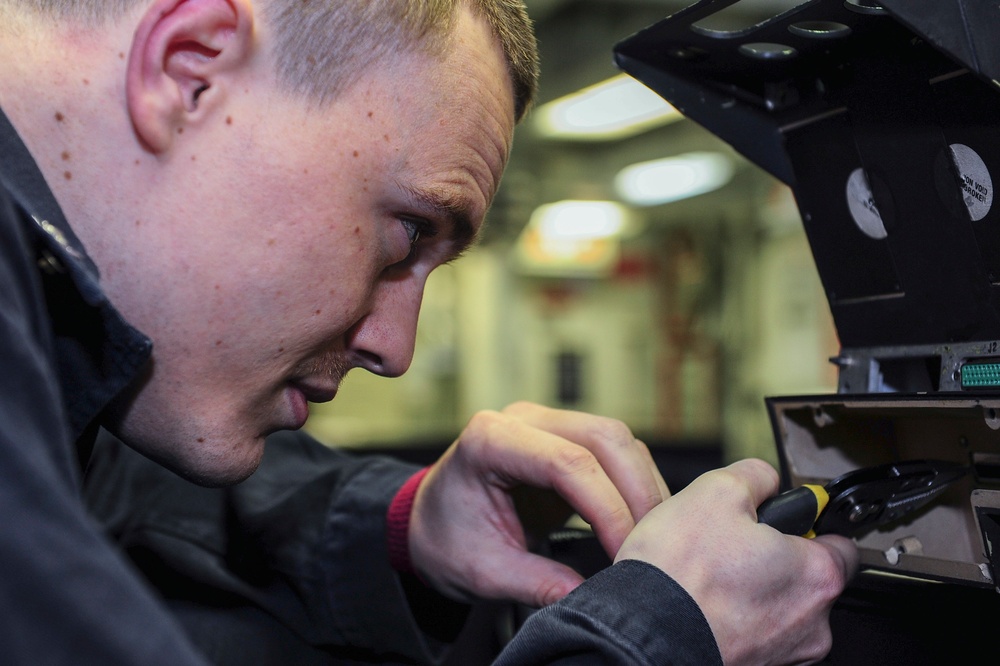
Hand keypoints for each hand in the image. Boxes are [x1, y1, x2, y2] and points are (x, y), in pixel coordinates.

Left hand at [407, 401, 668, 606]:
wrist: (428, 523)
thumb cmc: (445, 539)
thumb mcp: (483, 570)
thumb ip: (535, 583)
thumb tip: (589, 598)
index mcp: (490, 440)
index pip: (567, 463)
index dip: (607, 508)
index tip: (625, 554)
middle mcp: (523, 419)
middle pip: (604, 438)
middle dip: (636, 494)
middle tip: (651, 549)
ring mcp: (547, 423)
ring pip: (618, 440)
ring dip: (642, 488)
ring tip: (651, 542)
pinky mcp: (566, 438)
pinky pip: (615, 452)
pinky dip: (635, 485)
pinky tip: (641, 525)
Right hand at [616, 458, 858, 665]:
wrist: (641, 632)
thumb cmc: (679, 574)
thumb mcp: (716, 490)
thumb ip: (756, 476)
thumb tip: (765, 479)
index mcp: (816, 576)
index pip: (841, 542)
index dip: (809, 523)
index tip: (785, 519)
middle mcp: (813, 623)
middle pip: (808, 577)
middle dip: (775, 557)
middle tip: (734, 543)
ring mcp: (784, 653)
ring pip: (780, 606)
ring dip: (754, 589)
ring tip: (712, 574)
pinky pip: (756, 631)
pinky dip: (735, 616)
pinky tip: (704, 601)